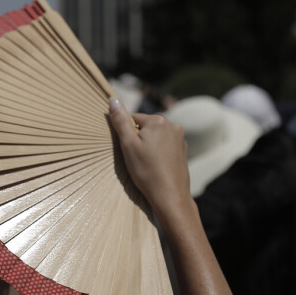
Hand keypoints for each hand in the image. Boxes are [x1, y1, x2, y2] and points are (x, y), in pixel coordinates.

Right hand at [108, 97, 189, 214]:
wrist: (170, 195)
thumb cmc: (147, 171)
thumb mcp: (128, 145)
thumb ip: (120, 121)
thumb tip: (112, 99)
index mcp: (159, 120)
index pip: (133, 119)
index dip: (127, 135)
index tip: (129, 151)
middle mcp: (173, 125)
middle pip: (146, 127)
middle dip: (139, 140)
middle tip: (137, 159)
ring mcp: (180, 138)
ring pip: (155, 137)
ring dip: (148, 146)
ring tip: (146, 164)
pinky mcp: (183, 151)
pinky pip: (165, 147)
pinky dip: (158, 154)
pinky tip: (155, 167)